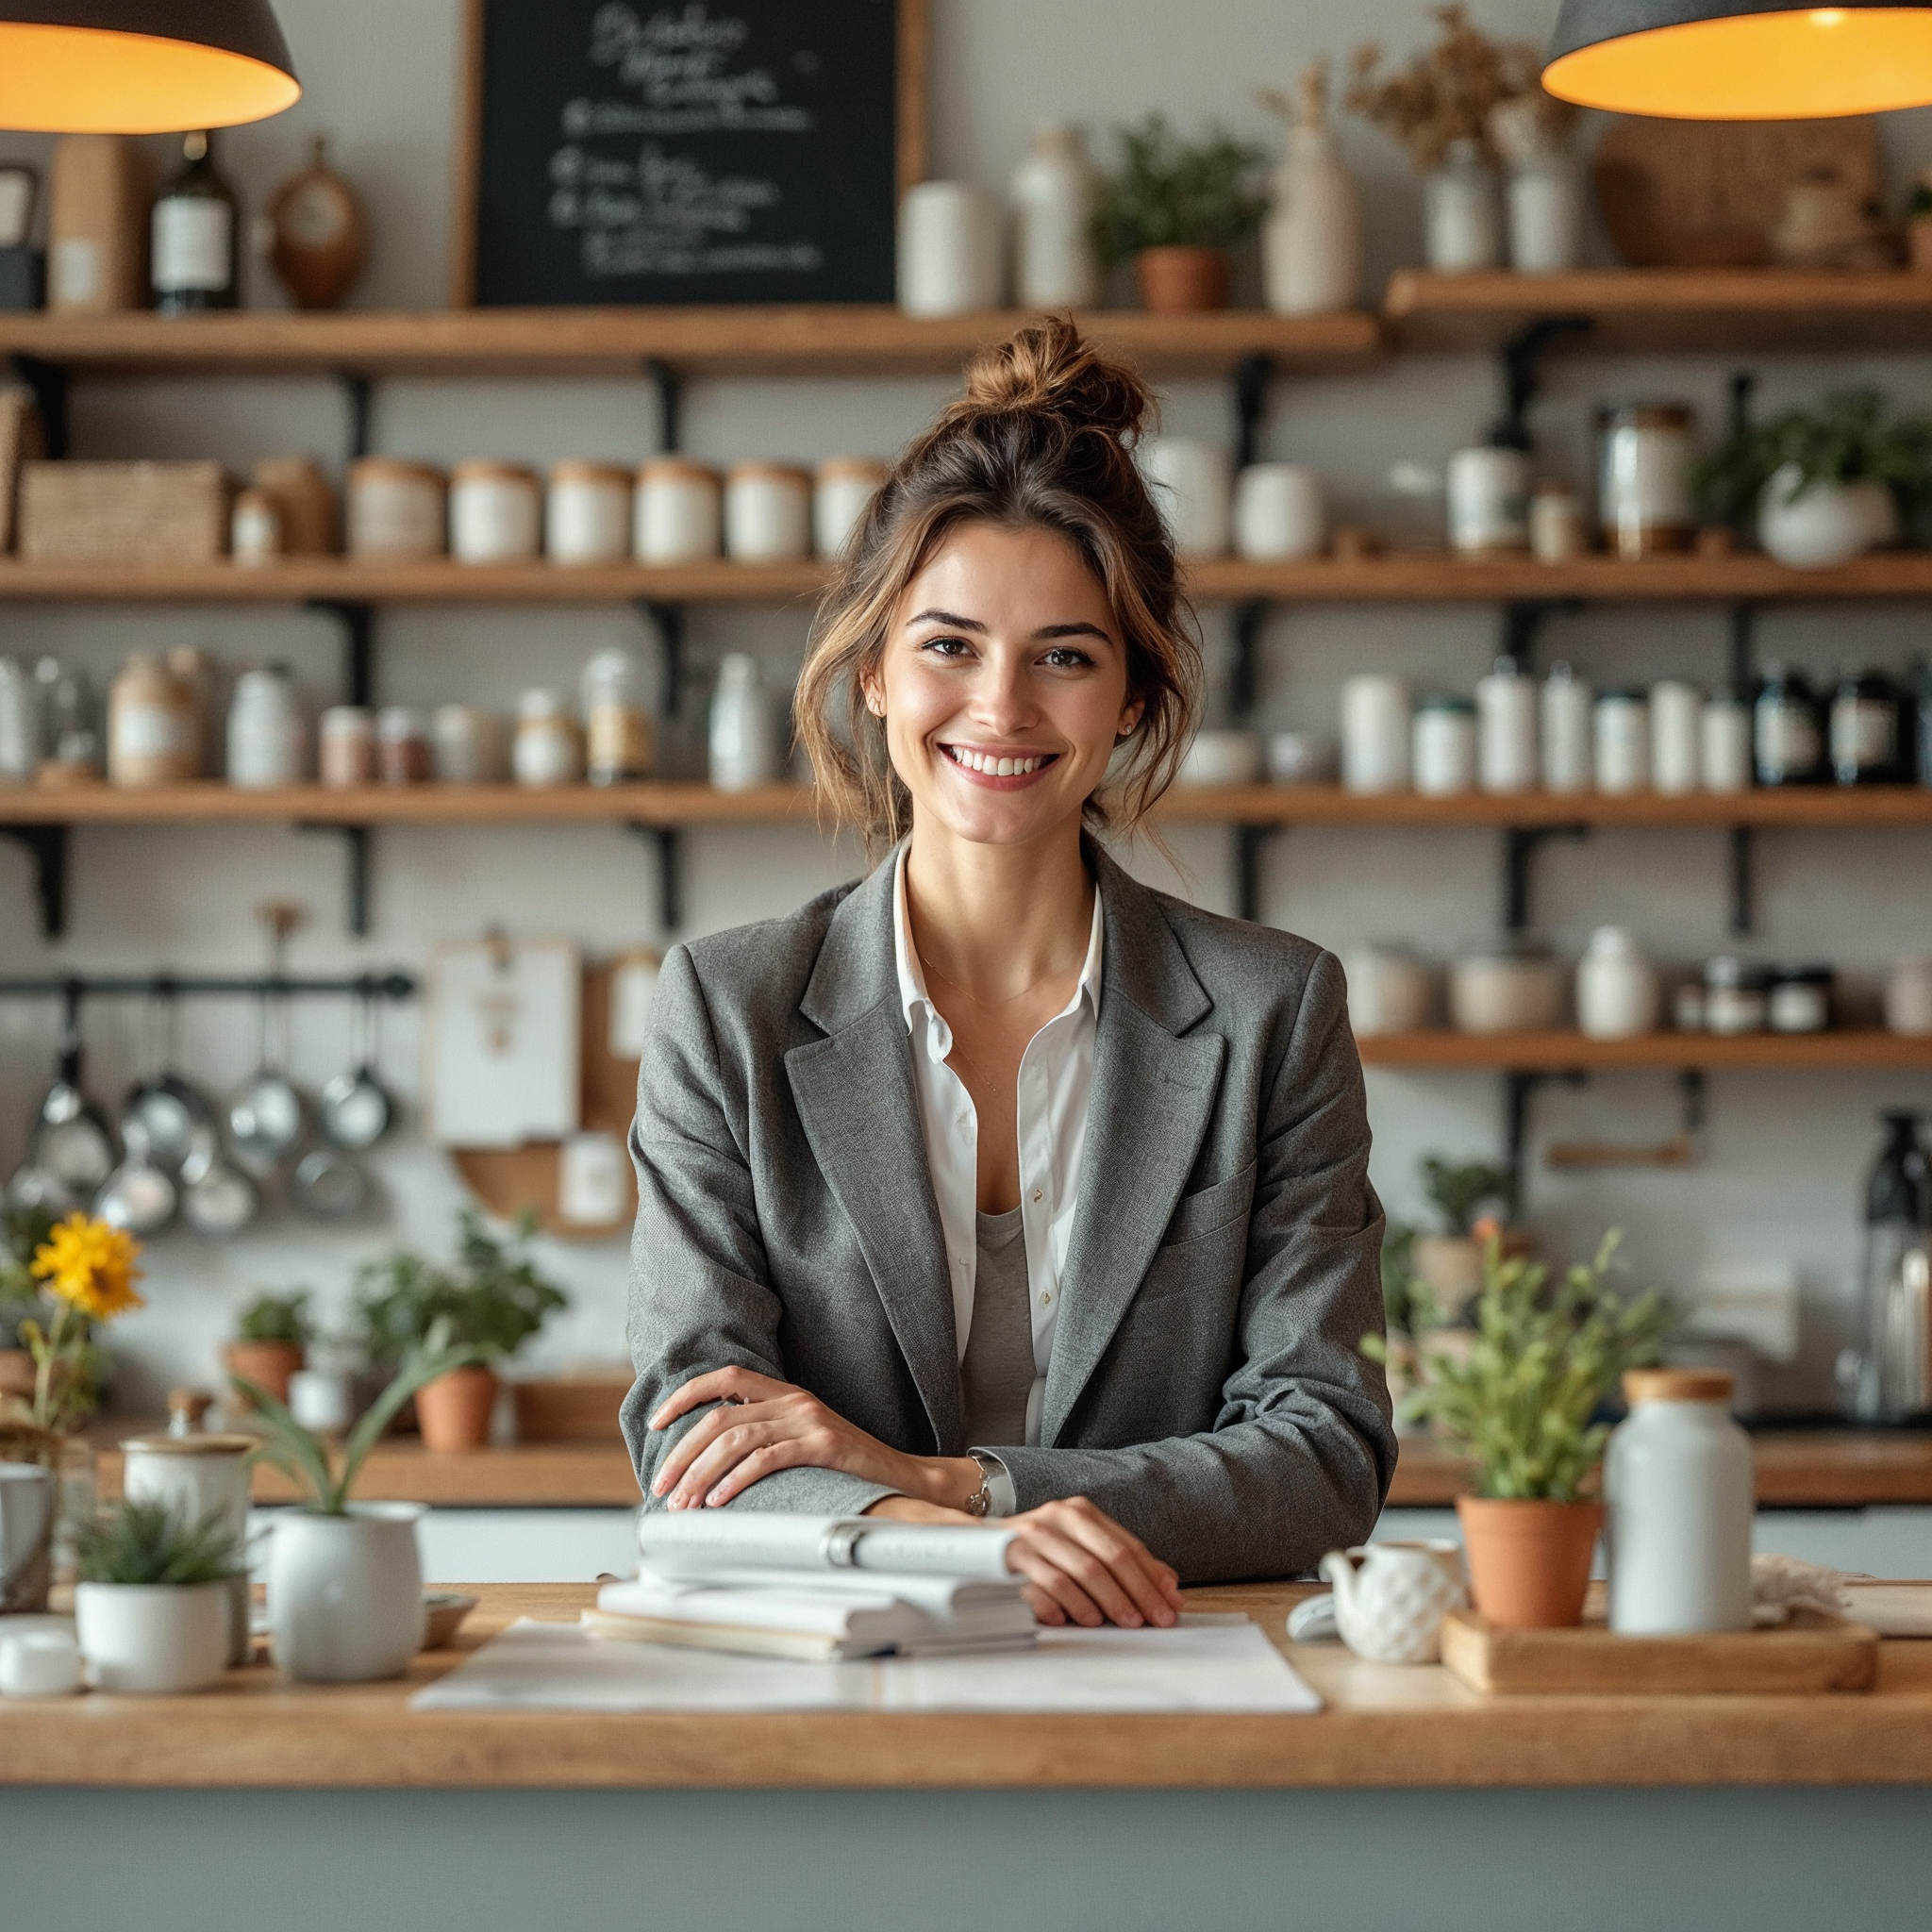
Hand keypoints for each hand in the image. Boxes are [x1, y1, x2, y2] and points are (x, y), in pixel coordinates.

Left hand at [647, 1365, 976, 1510]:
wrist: (902, 1478)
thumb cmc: (846, 1468)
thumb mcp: (802, 1441)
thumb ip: (765, 1438)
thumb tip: (708, 1462)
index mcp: (786, 1393)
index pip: (725, 1378)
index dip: (685, 1396)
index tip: (656, 1422)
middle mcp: (794, 1400)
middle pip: (720, 1416)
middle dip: (682, 1452)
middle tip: (662, 1486)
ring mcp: (809, 1420)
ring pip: (736, 1438)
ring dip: (701, 1473)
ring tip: (684, 1504)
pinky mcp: (823, 1445)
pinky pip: (766, 1458)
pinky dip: (735, 1480)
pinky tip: (719, 1500)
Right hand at [1001, 1497, 1183, 1629]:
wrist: (976, 1544)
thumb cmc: (1037, 1552)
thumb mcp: (1079, 1547)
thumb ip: (1119, 1561)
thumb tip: (1168, 1583)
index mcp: (1080, 1512)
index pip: (1126, 1546)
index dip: (1152, 1577)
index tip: (1171, 1604)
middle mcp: (1059, 1517)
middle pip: (1110, 1557)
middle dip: (1138, 1592)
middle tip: (1154, 1620)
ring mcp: (1035, 1534)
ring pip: (1083, 1570)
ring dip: (1108, 1601)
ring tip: (1124, 1623)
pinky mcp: (1012, 1555)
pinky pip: (1048, 1582)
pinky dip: (1071, 1604)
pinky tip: (1084, 1620)